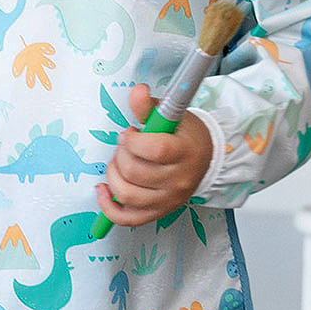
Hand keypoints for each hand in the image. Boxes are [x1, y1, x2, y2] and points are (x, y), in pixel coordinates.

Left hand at [98, 84, 212, 226]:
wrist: (206, 158)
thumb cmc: (186, 136)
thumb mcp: (172, 115)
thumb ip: (149, 106)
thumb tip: (137, 91)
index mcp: (185, 152)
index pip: (155, 150)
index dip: (133, 140)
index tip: (130, 132)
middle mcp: (178, 180)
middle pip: (135, 172)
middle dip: (121, 154)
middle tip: (125, 145)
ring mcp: (168, 199)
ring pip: (127, 194)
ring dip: (113, 175)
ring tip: (119, 162)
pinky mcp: (158, 212)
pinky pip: (127, 218)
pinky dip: (109, 207)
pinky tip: (104, 189)